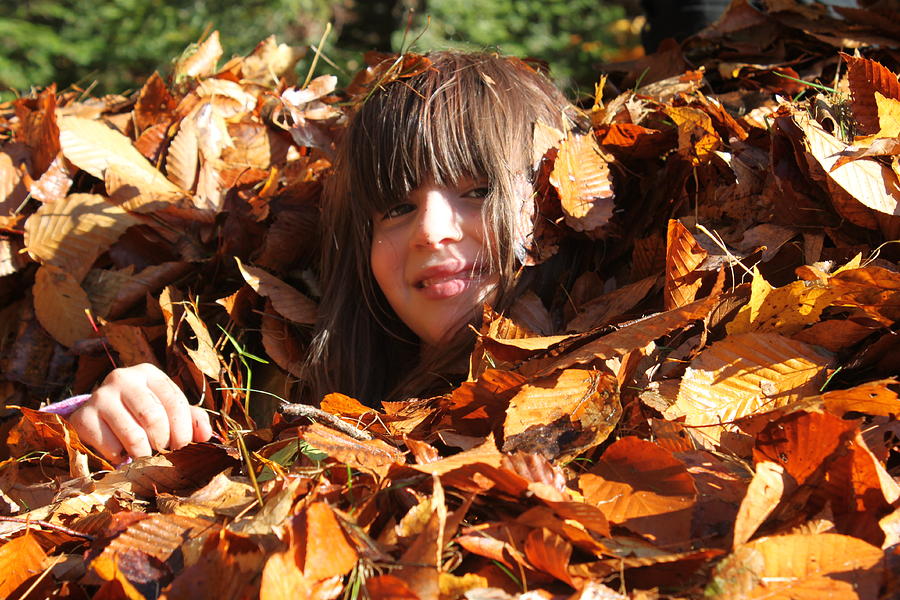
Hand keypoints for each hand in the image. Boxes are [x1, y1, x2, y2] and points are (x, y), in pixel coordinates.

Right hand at [68, 363, 212, 462]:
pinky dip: (121, 458)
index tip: (183, 446)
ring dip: (144, 454)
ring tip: (145, 455)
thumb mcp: (168, 409)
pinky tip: (122, 453)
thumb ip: (192, 419)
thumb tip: (206, 436)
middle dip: (164, 442)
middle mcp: (122, 378)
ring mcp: (100, 396)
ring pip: (134, 436)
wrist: (98, 418)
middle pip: (154, 418)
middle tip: (163, 452)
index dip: (183, 430)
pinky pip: (112, 448)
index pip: (174, 402)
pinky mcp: (83, 418)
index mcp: (148, 373)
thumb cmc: (141, 412)